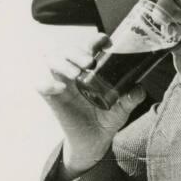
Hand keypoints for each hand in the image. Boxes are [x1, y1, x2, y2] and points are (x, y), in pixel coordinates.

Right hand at [36, 34, 146, 176]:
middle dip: (77, 51)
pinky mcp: (53, 99)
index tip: (104, 41)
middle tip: (90, 62)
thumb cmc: (107, 118)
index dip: (94, 40)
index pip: (88, 47)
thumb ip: (132, 98)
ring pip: (52, 61)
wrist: (95, 141)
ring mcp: (62, 84)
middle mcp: (75, 72)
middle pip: (67, 50)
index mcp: (91, 70)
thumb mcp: (123, 108)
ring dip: (63, 62)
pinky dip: (47, 84)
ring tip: (77, 73)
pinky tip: (59, 87)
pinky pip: (42, 86)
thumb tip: (138, 88)